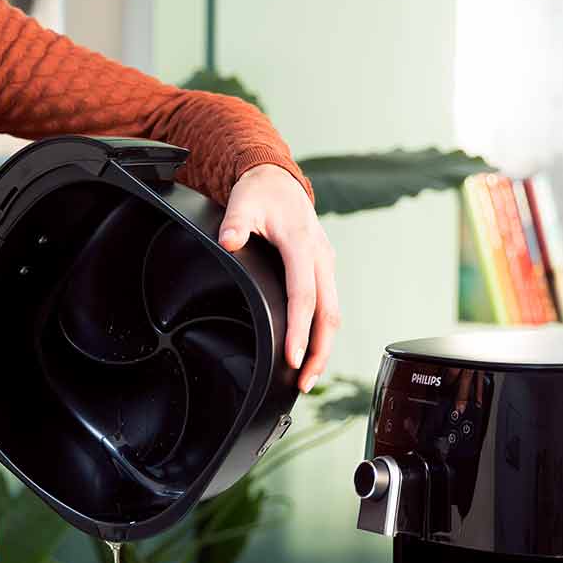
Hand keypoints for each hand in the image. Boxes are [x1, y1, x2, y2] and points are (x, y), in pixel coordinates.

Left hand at [218, 164, 338, 391]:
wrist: (278, 180)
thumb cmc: (261, 194)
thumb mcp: (242, 202)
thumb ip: (235, 223)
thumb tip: (229, 241)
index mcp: (301, 243)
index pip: (303, 295)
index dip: (298, 329)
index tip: (290, 357)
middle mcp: (320, 256)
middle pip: (328, 313)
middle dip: (319, 351)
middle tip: (305, 381)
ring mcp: (325, 264)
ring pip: (333, 313)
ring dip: (324, 346)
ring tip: (308, 375)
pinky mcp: (324, 270)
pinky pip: (328, 305)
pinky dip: (322, 331)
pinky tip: (311, 350)